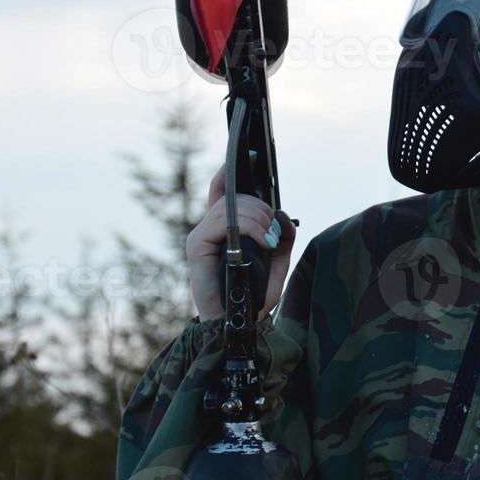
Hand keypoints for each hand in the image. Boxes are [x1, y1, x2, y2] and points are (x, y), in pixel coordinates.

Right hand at [186, 162, 296, 321]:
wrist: (239, 325)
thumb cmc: (254, 296)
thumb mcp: (277, 261)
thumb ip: (282, 236)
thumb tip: (283, 214)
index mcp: (226, 229)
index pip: (224, 193)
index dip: (232, 172)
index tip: (250, 155)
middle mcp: (210, 229)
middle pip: (235, 198)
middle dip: (261, 207)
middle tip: (275, 229)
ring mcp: (201, 236)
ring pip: (231, 207)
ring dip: (257, 217)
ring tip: (270, 239)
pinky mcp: (196, 245)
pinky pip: (222, 221)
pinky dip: (248, 226)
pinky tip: (263, 240)